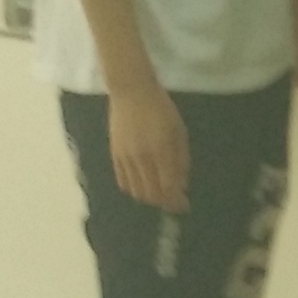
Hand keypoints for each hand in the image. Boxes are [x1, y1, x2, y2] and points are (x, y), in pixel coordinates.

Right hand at [108, 85, 191, 213]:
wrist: (131, 91)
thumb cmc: (161, 108)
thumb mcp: (179, 131)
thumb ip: (181, 159)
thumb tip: (182, 185)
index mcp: (162, 150)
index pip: (169, 187)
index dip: (177, 201)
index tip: (184, 205)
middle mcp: (142, 157)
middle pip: (152, 194)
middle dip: (164, 202)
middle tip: (173, 202)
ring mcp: (126, 157)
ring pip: (136, 192)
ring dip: (149, 198)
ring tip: (158, 193)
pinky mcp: (114, 155)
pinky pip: (123, 182)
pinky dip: (134, 189)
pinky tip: (143, 185)